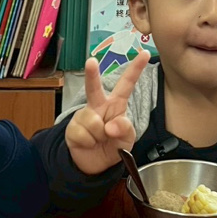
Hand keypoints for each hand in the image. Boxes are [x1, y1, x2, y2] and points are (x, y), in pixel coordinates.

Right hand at [66, 50, 149, 174]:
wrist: (95, 164)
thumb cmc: (113, 145)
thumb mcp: (127, 139)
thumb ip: (125, 129)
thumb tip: (109, 126)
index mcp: (116, 104)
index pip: (126, 84)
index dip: (135, 69)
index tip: (144, 53)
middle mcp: (98, 106)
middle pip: (94, 88)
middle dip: (92, 74)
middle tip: (91, 61)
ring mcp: (84, 115)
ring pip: (93, 122)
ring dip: (99, 136)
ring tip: (99, 140)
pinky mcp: (72, 127)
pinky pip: (83, 134)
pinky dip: (89, 143)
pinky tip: (89, 144)